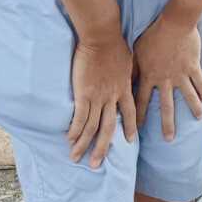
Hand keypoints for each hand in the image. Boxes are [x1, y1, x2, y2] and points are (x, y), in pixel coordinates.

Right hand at [68, 35, 137, 167]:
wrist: (103, 36)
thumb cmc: (117, 44)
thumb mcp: (130, 61)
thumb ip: (130, 74)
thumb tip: (132, 77)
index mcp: (125, 88)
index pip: (129, 112)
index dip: (129, 127)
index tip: (130, 140)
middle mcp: (112, 97)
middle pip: (108, 128)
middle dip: (102, 148)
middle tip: (96, 164)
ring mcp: (98, 96)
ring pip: (91, 127)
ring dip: (83, 144)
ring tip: (76, 158)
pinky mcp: (83, 93)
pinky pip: (79, 117)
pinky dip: (74, 130)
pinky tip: (69, 140)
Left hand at [132, 15, 201, 140]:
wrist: (174, 23)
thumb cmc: (152, 34)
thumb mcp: (136, 51)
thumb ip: (132, 68)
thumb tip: (123, 82)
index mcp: (149, 76)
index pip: (141, 101)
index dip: (138, 117)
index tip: (137, 131)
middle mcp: (165, 79)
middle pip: (166, 106)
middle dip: (167, 124)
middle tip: (169, 139)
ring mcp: (181, 74)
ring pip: (188, 96)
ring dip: (193, 108)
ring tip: (198, 118)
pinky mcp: (193, 66)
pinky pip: (199, 82)